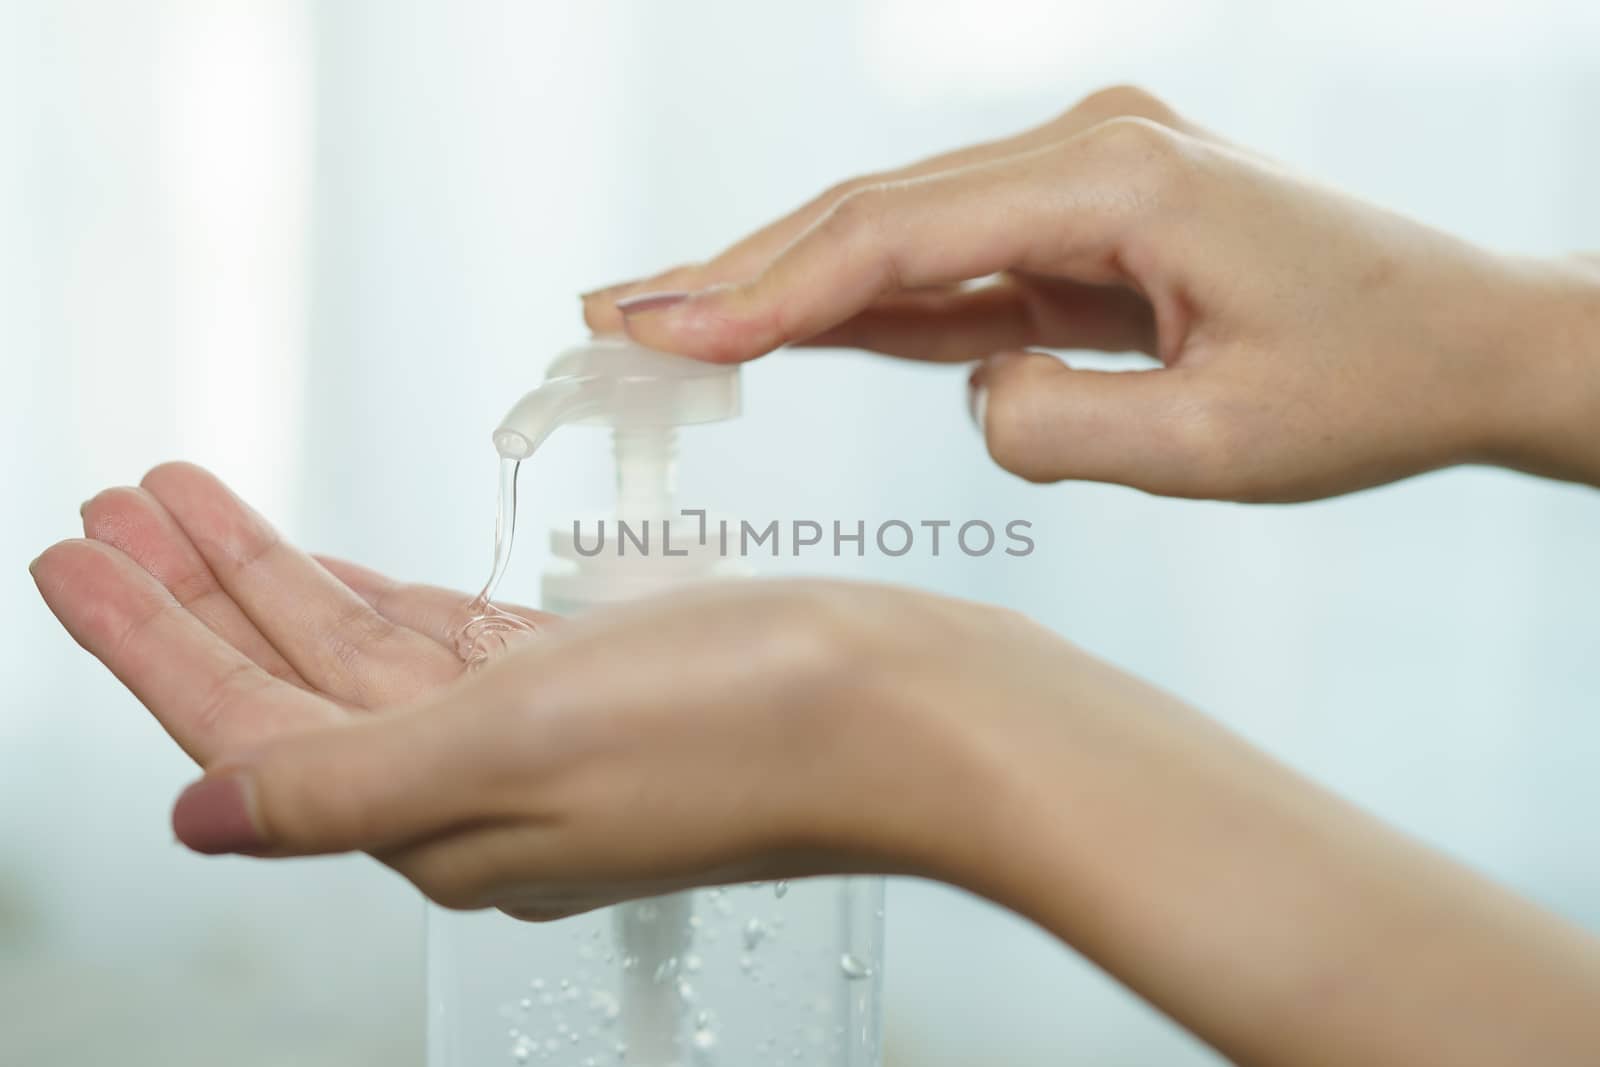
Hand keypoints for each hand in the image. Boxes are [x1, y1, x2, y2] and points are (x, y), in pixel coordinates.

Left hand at [29, 463, 1014, 917]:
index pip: (249, 727)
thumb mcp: (513, 745)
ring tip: (196, 505)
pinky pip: (453, 640)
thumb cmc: (748, 725)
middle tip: (114, 510)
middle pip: (294, 684)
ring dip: (279, 575)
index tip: (72, 555)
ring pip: (368, 650)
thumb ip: (340, 781)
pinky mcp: (600, 687)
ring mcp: (543, 737)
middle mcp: (480, 790)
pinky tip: (348, 564)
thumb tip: (203, 817)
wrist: (916, 710)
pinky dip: (386, 590)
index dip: (149, 642)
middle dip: (198, 594)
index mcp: (441, 818)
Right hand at [583, 86, 1599, 500]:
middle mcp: (1089, 152)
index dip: (769, 292)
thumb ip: (1059, 425)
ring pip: (897, 235)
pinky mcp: (1083, 224)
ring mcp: (1082, 180)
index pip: (898, 239)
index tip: (665, 335)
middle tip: (613, 315)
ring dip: (782, 282)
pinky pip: (950, 268)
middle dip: (736, 272)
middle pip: (872, 215)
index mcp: (1118, 182)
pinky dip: (862, 302)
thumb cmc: (1369, 381)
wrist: (1464, 342)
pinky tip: (780, 327)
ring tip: (666, 322)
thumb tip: (975, 394)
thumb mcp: (1216, 444)